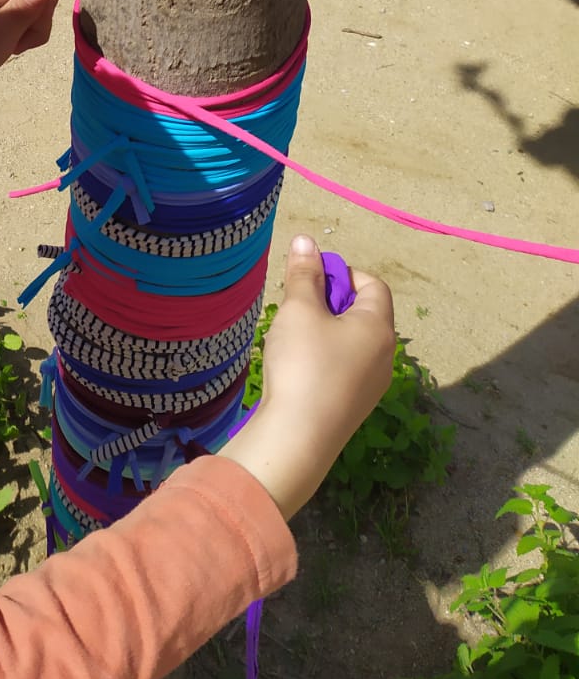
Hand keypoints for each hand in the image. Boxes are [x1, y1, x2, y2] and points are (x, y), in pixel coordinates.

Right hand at [220, 236, 395, 519]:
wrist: (299, 438)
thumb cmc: (303, 364)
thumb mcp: (299, 310)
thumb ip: (304, 274)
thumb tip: (307, 240)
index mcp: (378, 326)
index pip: (373, 284)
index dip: (342, 273)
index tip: (311, 279)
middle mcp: (384, 355)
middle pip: (364, 313)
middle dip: (331, 302)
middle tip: (297, 307)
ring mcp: (373, 384)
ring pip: (353, 342)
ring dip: (326, 331)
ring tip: (293, 338)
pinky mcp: (355, 406)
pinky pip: (346, 368)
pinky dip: (325, 358)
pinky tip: (298, 368)